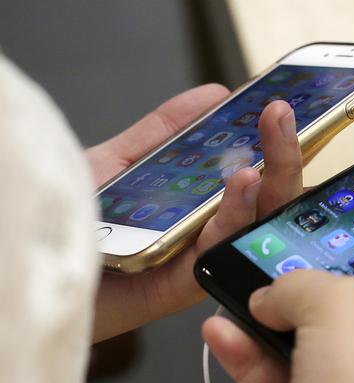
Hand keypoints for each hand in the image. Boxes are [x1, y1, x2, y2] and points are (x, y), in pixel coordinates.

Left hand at [89, 85, 303, 341]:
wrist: (40, 258)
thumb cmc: (76, 219)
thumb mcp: (122, 161)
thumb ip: (164, 131)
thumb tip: (214, 95)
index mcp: (201, 205)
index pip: (254, 174)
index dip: (273, 143)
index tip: (281, 108)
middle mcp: (207, 232)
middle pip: (265, 199)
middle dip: (283, 154)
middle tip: (282, 113)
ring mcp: (199, 258)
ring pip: (255, 224)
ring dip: (271, 180)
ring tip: (274, 140)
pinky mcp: (184, 284)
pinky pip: (219, 248)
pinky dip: (236, 213)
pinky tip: (244, 182)